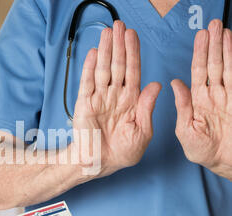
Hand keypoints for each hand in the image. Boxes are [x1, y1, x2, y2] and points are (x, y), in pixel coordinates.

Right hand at [72, 21, 161, 177]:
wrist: (101, 164)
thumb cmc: (123, 152)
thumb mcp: (143, 131)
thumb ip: (147, 107)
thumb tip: (156, 84)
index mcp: (131, 100)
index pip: (133, 71)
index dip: (133, 53)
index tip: (133, 35)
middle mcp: (115, 96)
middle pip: (118, 65)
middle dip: (119, 45)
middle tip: (119, 26)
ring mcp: (99, 98)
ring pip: (102, 70)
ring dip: (105, 51)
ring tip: (107, 33)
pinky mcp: (84, 104)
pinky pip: (86, 83)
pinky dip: (88, 68)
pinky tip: (92, 53)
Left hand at [171, 20, 231, 180]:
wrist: (224, 162)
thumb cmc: (202, 151)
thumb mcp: (186, 130)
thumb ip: (182, 106)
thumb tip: (174, 83)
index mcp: (196, 101)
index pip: (197, 72)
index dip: (199, 54)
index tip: (200, 37)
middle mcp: (212, 95)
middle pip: (212, 65)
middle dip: (212, 45)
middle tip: (212, 25)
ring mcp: (227, 96)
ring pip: (225, 67)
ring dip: (224, 48)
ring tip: (223, 30)